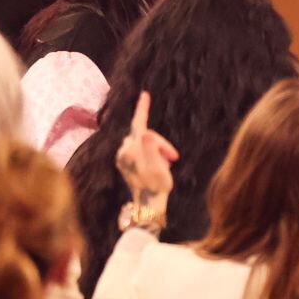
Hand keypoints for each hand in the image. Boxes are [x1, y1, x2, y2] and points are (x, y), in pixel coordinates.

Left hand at [115, 91, 178, 215]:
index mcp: (131, 151)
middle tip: (174, 157)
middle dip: (161, 143)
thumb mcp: (158, 167)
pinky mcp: (125, 162)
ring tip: (166, 164)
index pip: (138, 124)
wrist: (148, 204)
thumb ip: (152, 149)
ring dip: (158, 149)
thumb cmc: (157, 186)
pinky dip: (152, 153)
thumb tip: (146, 133)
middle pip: (146, 134)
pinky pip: (141, 149)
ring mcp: (123, 157)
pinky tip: (158, 166)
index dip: (143, 108)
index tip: (145, 94)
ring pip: (145, 141)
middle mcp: (124, 152)